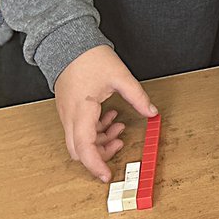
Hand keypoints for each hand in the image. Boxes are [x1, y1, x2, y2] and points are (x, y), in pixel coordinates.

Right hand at [54, 45, 156, 181]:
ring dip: (100, 140)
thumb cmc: (89, 56)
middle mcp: (69, 116)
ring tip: (120, 126)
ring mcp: (67, 113)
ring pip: (79, 140)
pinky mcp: (69, 108)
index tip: (107, 175)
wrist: (68, 42)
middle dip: (99, 154)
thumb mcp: (120, 75)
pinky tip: (110, 117)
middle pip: (79, 150)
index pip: (84, 148)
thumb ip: (137, 96)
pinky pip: (79, 128)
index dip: (96, 165)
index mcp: (81, 111)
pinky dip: (95, 129)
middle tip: (120, 144)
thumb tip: (151, 112)